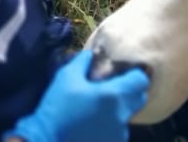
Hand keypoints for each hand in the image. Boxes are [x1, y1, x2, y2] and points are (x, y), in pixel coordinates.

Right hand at [6, 50, 148, 141]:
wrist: (47, 141)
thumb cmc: (59, 108)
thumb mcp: (66, 77)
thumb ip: (83, 62)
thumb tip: (91, 54)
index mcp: (115, 96)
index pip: (141, 81)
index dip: (134, 74)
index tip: (123, 72)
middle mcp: (122, 115)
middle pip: (139, 99)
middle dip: (129, 91)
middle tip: (112, 87)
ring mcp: (119, 134)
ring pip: (128, 115)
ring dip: (119, 109)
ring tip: (99, 108)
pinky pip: (118, 130)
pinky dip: (111, 125)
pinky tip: (94, 123)